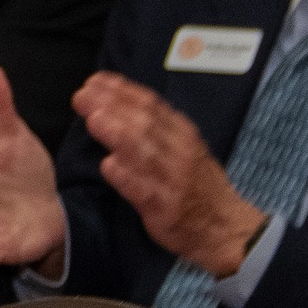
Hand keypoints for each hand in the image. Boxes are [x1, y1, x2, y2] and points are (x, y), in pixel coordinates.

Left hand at [77, 71, 266, 278]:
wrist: (225, 227)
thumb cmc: (196, 183)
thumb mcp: (183, 146)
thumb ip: (153, 126)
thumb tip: (110, 100)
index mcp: (183, 133)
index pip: (151, 104)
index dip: (120, 90)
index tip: (94, 80)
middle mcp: (179, 152)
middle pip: (144, 122)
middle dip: (111, 105)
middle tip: (81, 96)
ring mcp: (172, 179)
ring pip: (144, 151)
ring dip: (116, 134)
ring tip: (93, 121)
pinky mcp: (164, 207)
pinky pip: (142, 188)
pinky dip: (124, 175)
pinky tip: (107, 166)